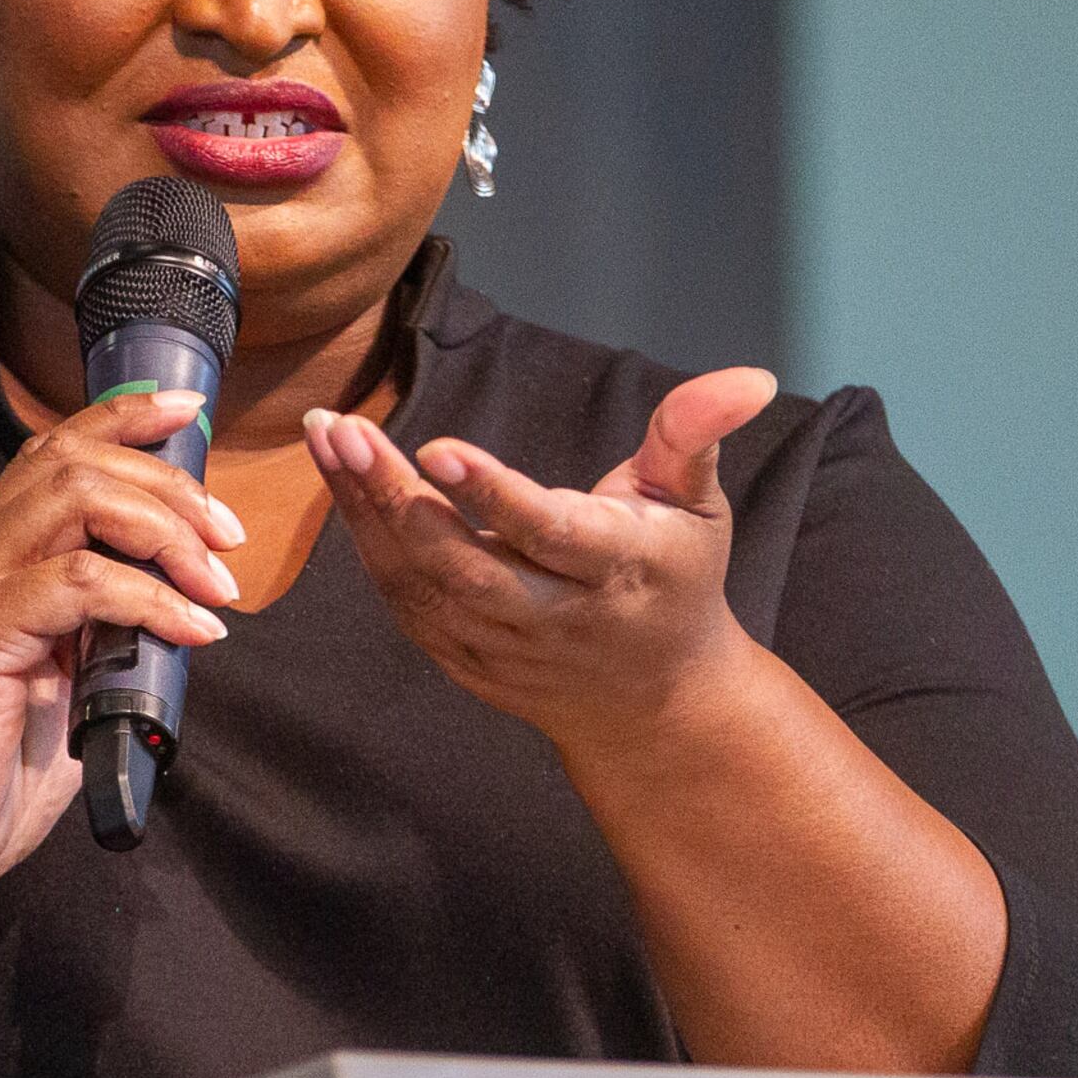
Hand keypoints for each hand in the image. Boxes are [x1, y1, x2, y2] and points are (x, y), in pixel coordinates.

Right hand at [0, 387, 242, 901]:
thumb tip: (183, 600)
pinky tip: (193, 633)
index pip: (53, 450)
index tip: (187, 414)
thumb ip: (105, 625)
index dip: (122, 418)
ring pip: (76, 499)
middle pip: (76, 460)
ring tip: (216, 584)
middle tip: (229, 536)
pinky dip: (151, 599)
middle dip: (168, 483)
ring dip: (165, 529)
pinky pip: (80, 582)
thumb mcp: (67, 675)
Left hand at [307, 367, 780, 757]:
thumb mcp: (696, 503)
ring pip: (423, 588)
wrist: (655, 701)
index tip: (435, 447)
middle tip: (346, 432)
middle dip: (398, 501)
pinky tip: (343, 487)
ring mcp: (505, 650)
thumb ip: (696, 434)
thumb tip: (748, 376)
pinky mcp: (467, 664)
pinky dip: (370, 550)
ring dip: (367, 516)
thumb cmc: (674, 577)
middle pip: (465, 567)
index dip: (492, 495)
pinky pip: (408, 608)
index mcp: (618, 571)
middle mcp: (557, 619)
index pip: (548, 534)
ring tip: (328, 439)